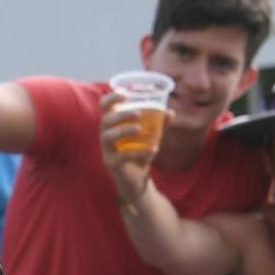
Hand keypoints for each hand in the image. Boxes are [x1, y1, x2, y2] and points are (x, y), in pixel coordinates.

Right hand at [99, 90, 152, 206]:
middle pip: (105, 120)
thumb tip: (170, 112)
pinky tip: (152, 151)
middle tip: (138, 114)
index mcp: (113, 125)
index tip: (124, 94)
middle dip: (121, 115)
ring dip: (124, 131)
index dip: (111, 99)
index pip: (104, 107)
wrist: (137, 181)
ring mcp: (106, 150)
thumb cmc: (140, 154)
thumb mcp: (151, 138)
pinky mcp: (111, 164)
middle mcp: (105, 135)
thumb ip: (159, 125)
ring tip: (140, 129)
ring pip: (107, 137)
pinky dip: (138, 153)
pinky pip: (121, 157)